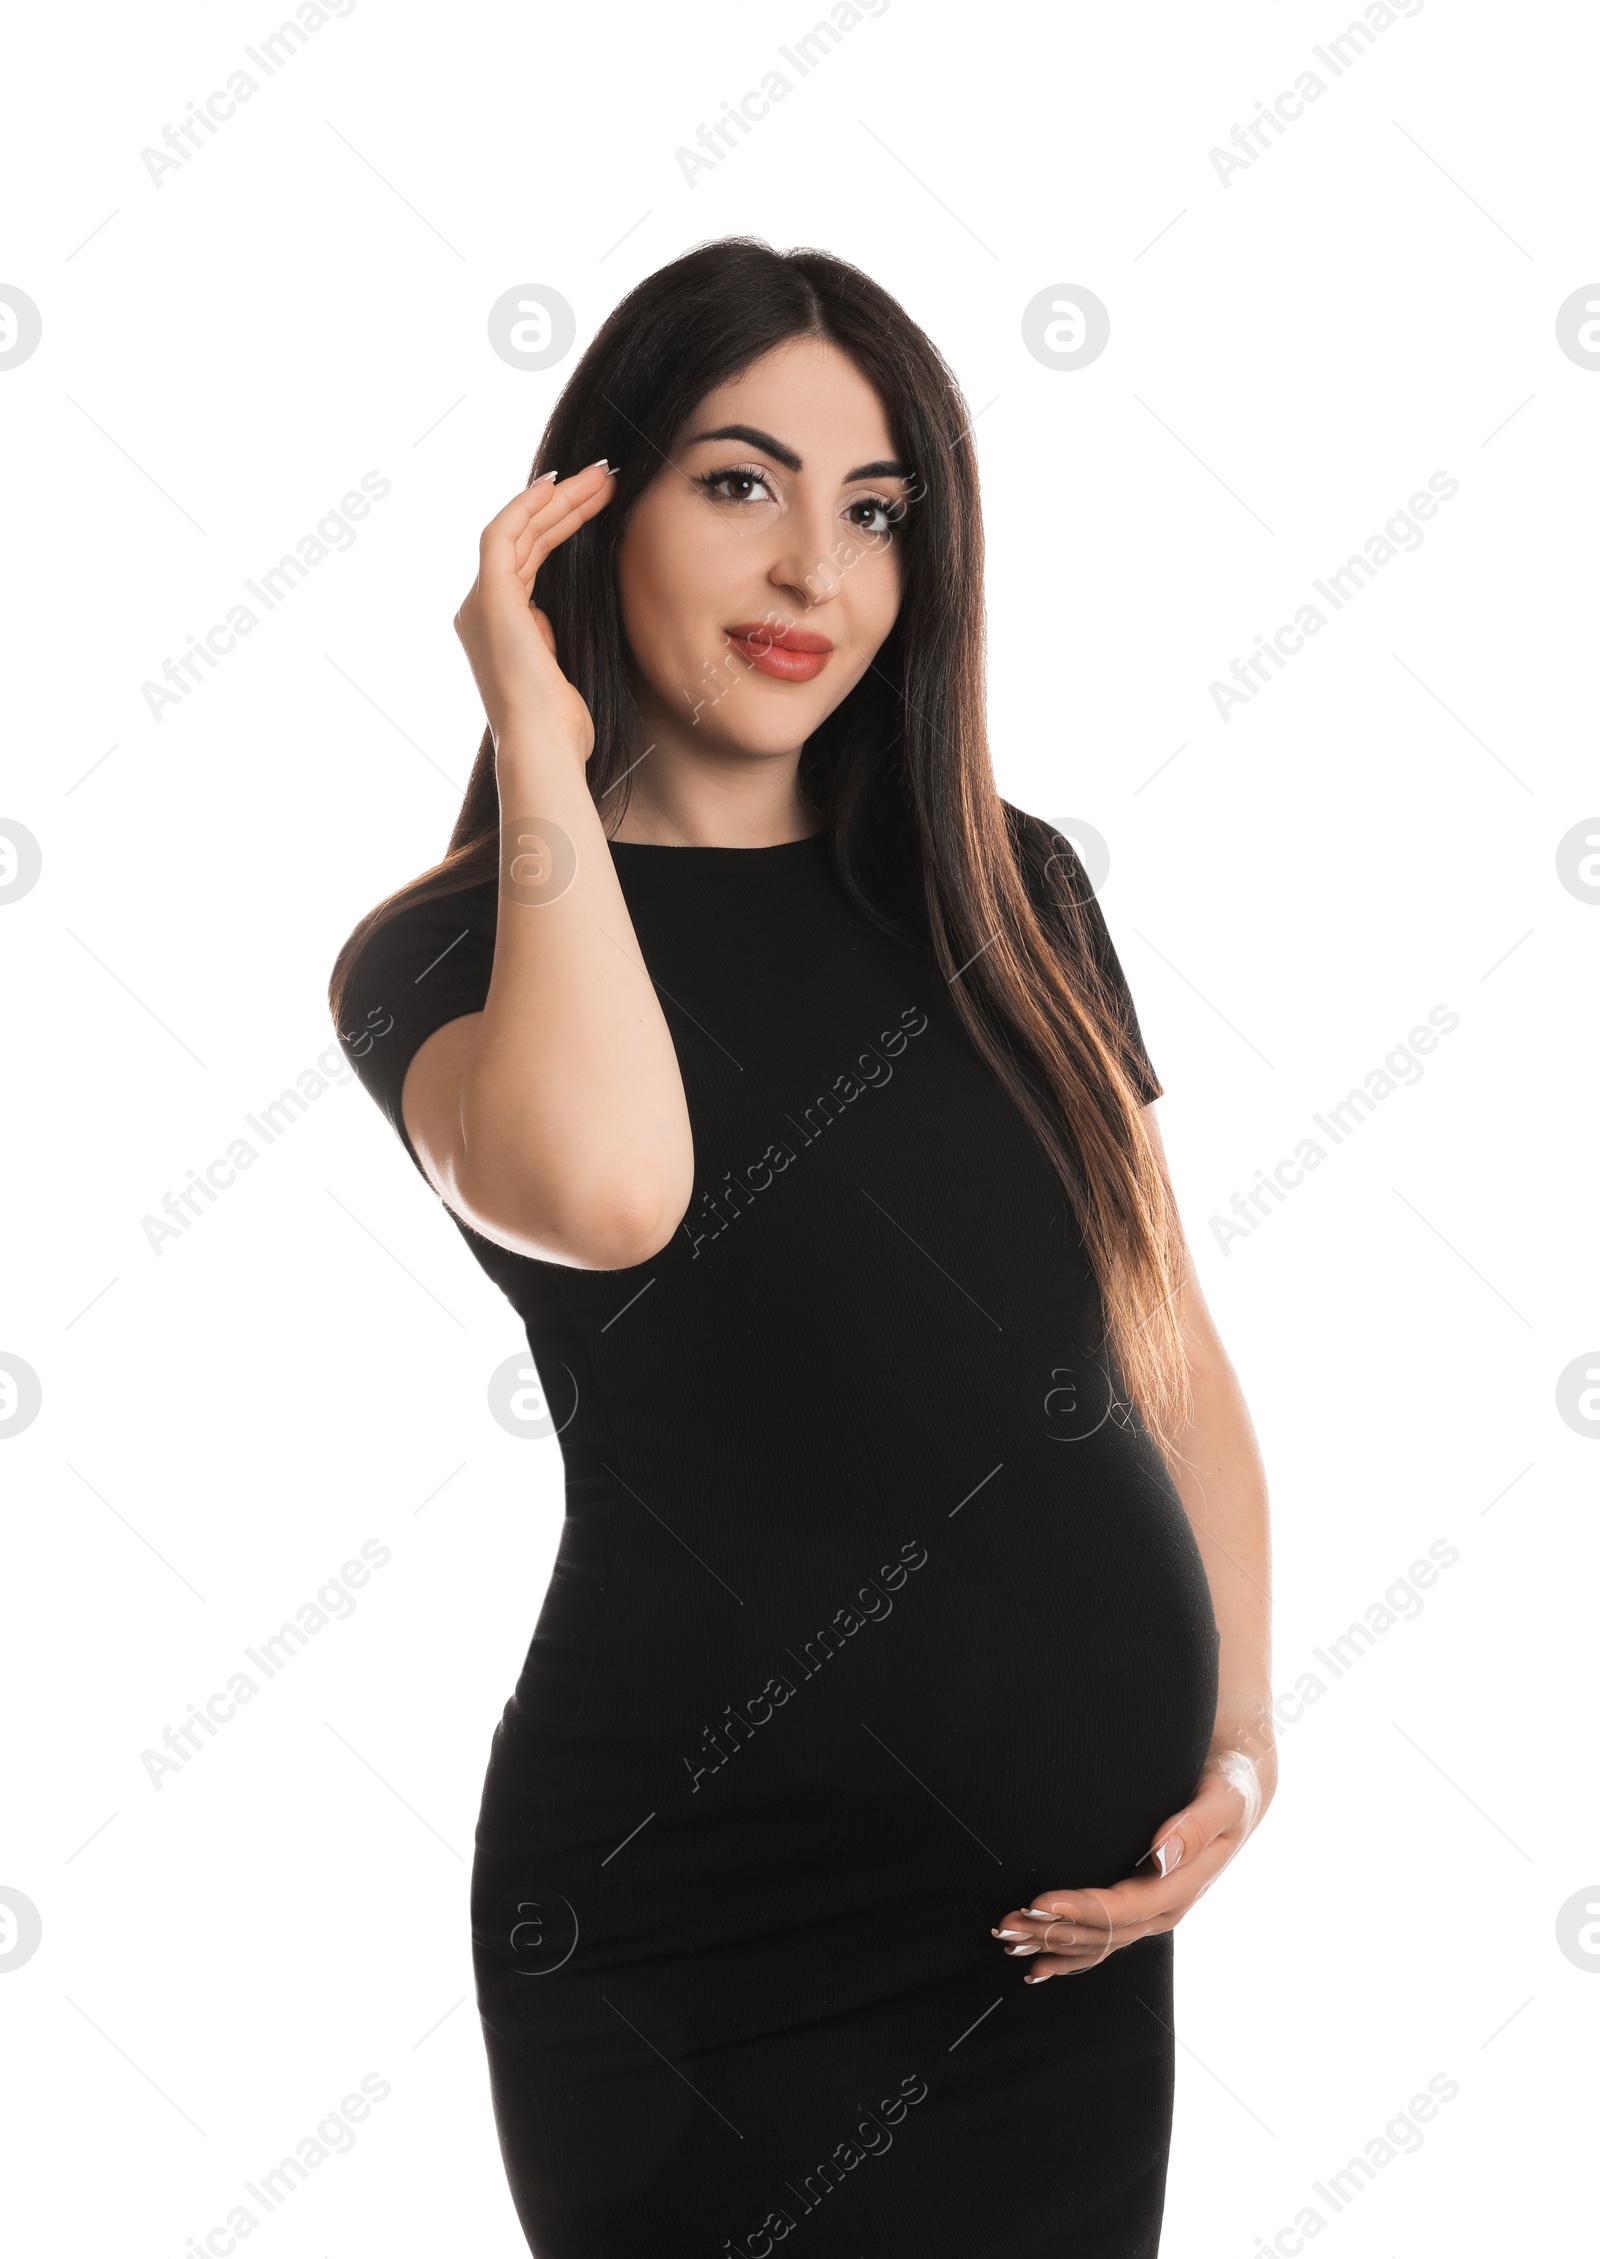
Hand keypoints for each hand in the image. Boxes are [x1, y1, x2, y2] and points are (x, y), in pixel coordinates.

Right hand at [452, 462, 614, 762]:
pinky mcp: (489, 598)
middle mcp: (480, 611)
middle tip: (606, 478)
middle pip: (526, 539)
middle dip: (566, 504)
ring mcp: (481, 603)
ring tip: (601, 477)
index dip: (562, 525)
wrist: (544, 747)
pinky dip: (527, 506)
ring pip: (519, 531)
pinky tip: (557, 485)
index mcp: (499, 627)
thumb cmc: (561, 724)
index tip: (600, 503)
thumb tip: (553, 612)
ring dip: (560, 500)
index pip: (530, 559)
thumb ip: (551, 634)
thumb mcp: (561, 668)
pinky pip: (502, 536)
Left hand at [991, 1744, 1269, 1982]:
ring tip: (1008, 1938)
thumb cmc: (1230, 1786)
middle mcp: (1165, 1907)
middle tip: (1006, 1922)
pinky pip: (1103, 1940)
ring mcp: (1153, 1912)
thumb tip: (1163, 1854)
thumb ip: (1196, 1826)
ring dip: (1052, 1943)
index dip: (1082, 1908)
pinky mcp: (1141, 1905)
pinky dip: (1069, 1953)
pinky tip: (1038, 1965)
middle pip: (1103, 1932)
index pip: (1125, 1908)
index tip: (1040, 1900)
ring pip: (1097, 1941)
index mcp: (1183, 1887)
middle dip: (1053, 1931)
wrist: (1240, 1791)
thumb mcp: (1225, 1799)